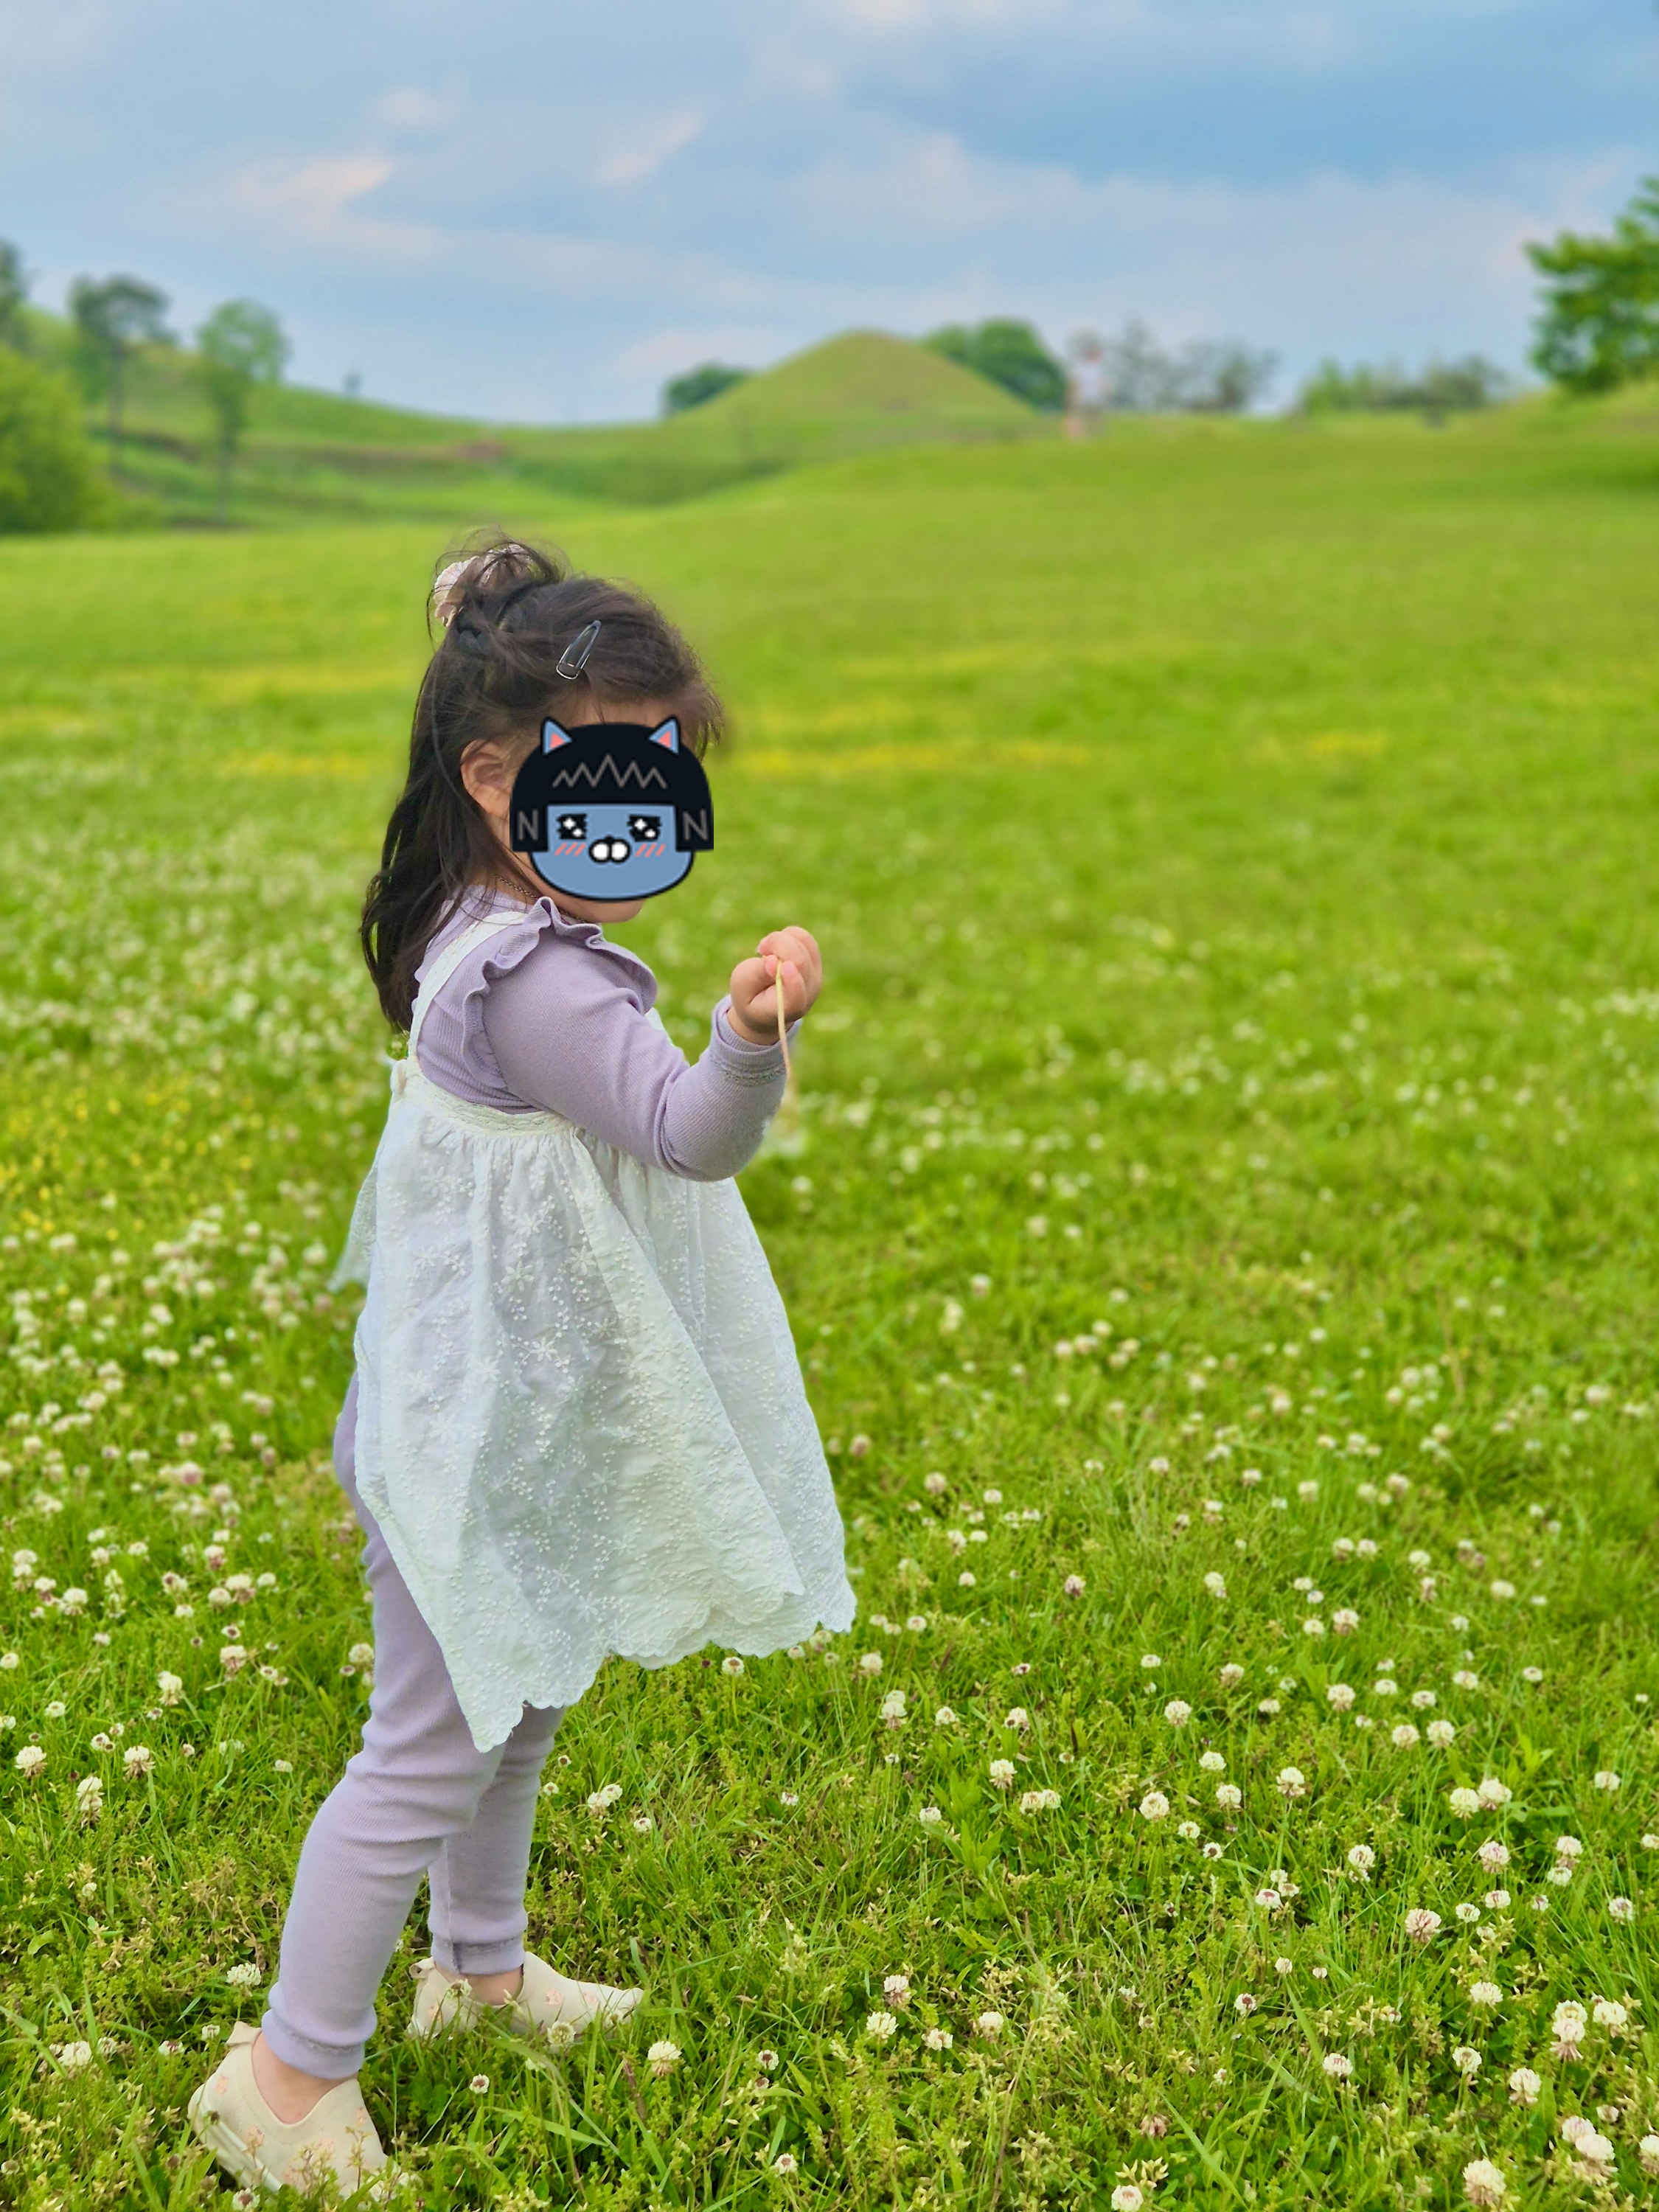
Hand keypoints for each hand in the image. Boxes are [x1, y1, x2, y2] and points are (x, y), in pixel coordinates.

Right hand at [727, 926, 821, 1045]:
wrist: (764, 1004)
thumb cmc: (750, 997)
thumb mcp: (742, 988)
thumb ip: (755, 976)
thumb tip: (772, 961)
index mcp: (789, 1008)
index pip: (796, 997)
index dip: (791, 980)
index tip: (776, 963)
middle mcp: (808, 993)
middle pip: (800, 960)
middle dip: (777, 945)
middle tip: (760, 949)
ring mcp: (815, 976)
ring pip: (804, 943)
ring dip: (781, 939)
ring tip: (765, 949)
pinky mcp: (815, 962)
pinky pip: (805, 938)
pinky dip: (788, 935)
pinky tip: (776, 947)